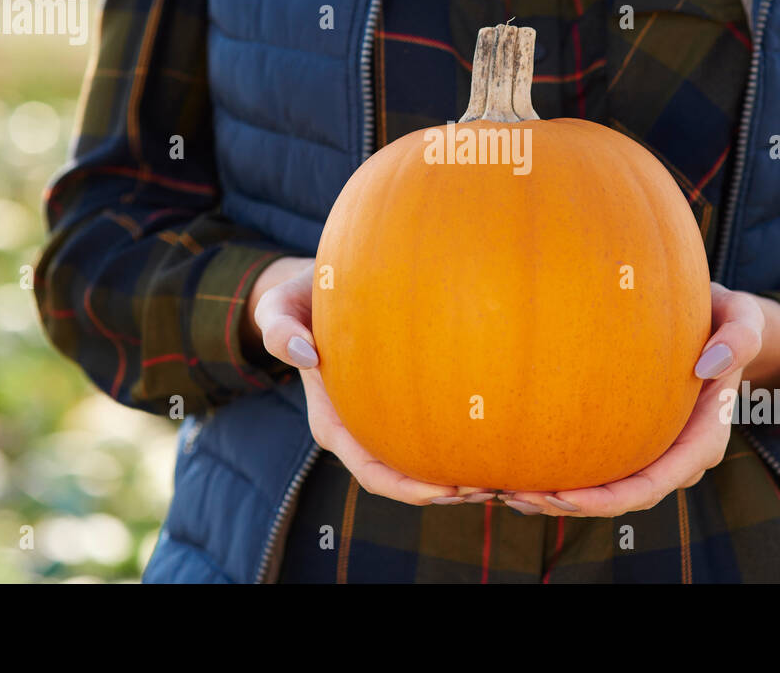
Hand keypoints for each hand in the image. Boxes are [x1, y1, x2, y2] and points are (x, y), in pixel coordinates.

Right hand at [249, 258, 486, 505]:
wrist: (321, 289)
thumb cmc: (301, 299)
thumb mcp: (280, 307)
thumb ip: (280, 330)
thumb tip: (306, 355)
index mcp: (332, 422)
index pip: (372, 471)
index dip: (409, 488)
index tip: (448, 489)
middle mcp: (357, 431)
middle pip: (403, 478)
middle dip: (444, 490)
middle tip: (489, 487)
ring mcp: (379, 421)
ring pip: (420, 463)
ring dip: (457, 475)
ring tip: (499, 476)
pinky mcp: (400, 403)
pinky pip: (428, 435)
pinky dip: (457, 445)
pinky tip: (489, 442)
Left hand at [498, 283, 779, 517]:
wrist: (722, 324)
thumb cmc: (728, 319)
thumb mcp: (742, 318)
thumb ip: (739, 336)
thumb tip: (710, 364)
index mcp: (705, 438)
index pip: (656, 482)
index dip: (610, 498)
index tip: (564, 496)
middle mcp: (680, 456)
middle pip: (625, 497)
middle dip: (573, 504)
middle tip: (520, 496)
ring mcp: (657, 451)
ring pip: (610, 490)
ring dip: (561, 498)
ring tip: (511, 493)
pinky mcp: (637, 440)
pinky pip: (603, 466)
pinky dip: (566, 473)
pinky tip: (526, 469)